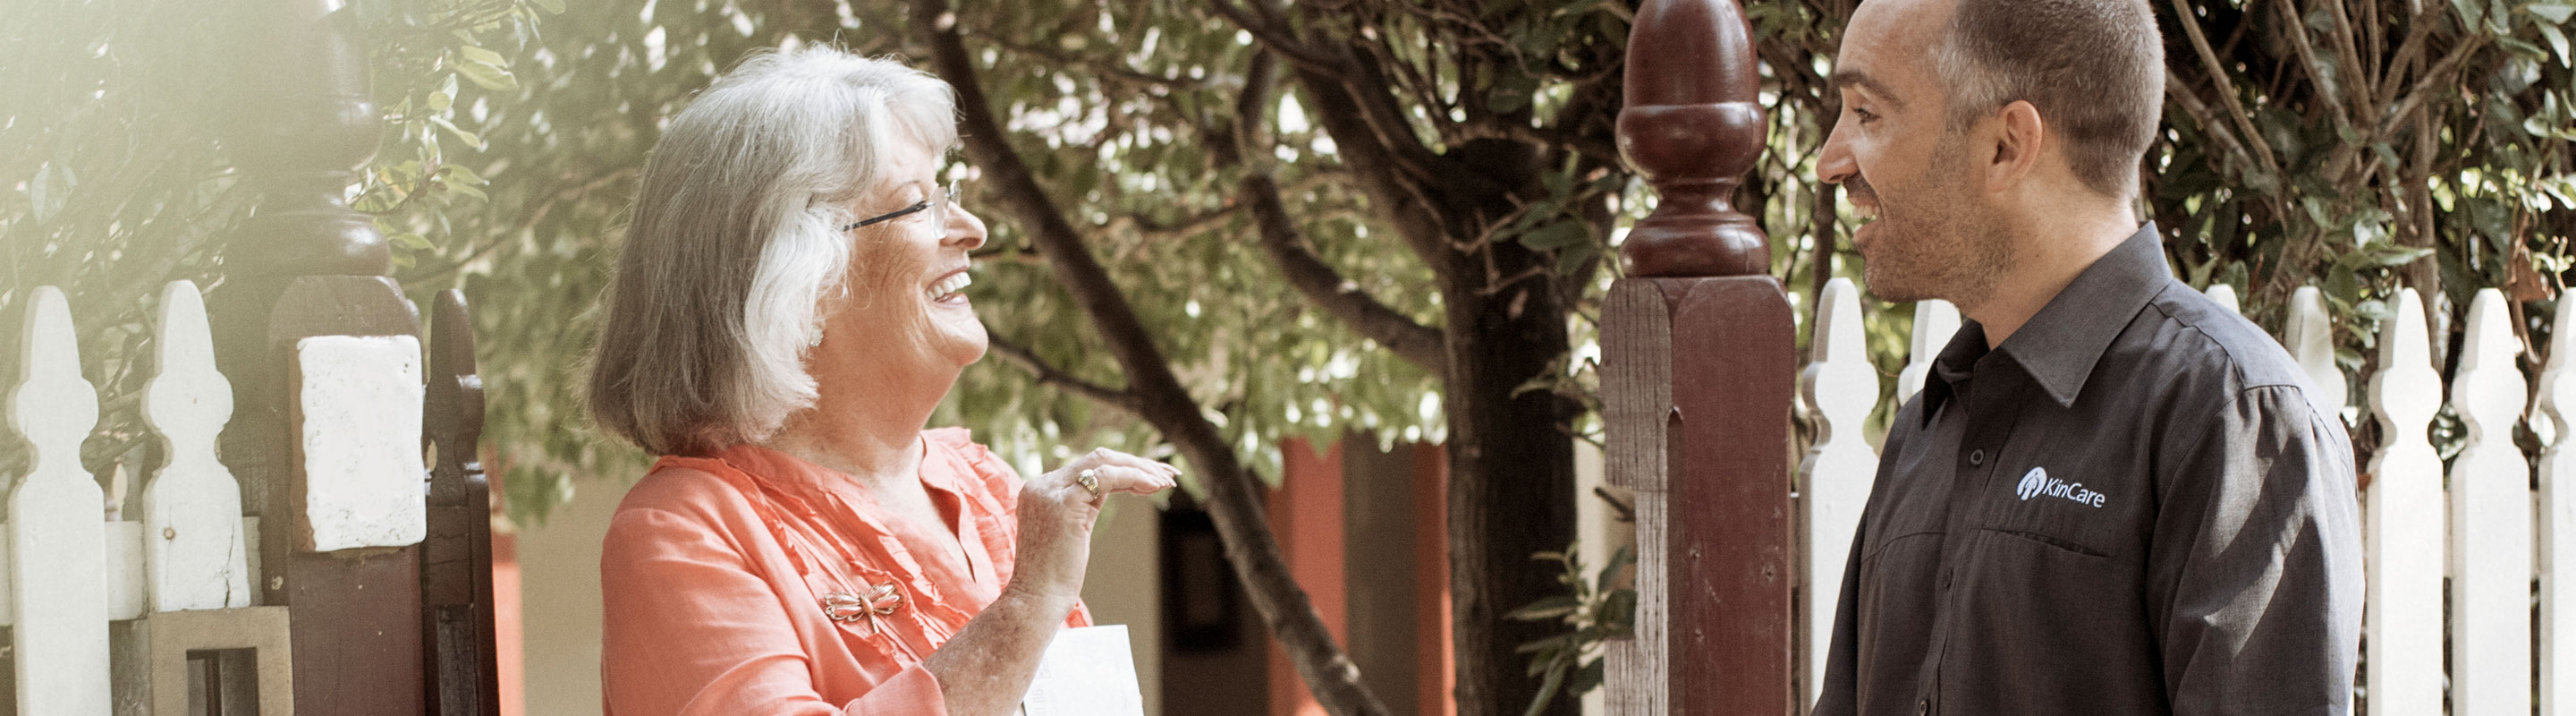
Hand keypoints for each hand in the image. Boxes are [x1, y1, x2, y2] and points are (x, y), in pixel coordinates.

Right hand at [1004, 447, 1176, 611]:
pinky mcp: (1064, 504)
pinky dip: (1134, 477)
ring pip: (1104, 462)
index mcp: (1040, 489)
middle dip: (1137, 463)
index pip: (1088, 465)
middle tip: (1168, 475)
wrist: (1037, 600)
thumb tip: (1114, 484)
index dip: (1124, 467)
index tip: (1153, 478)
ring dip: (1140, 469)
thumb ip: (1085, 502)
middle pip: (1098, 458)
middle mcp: (1042, 485)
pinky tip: (1155, 486)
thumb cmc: (1055, 575)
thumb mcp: (1072, 528)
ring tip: (1166, 481)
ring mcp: (1050, 492)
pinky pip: (1106, 477)